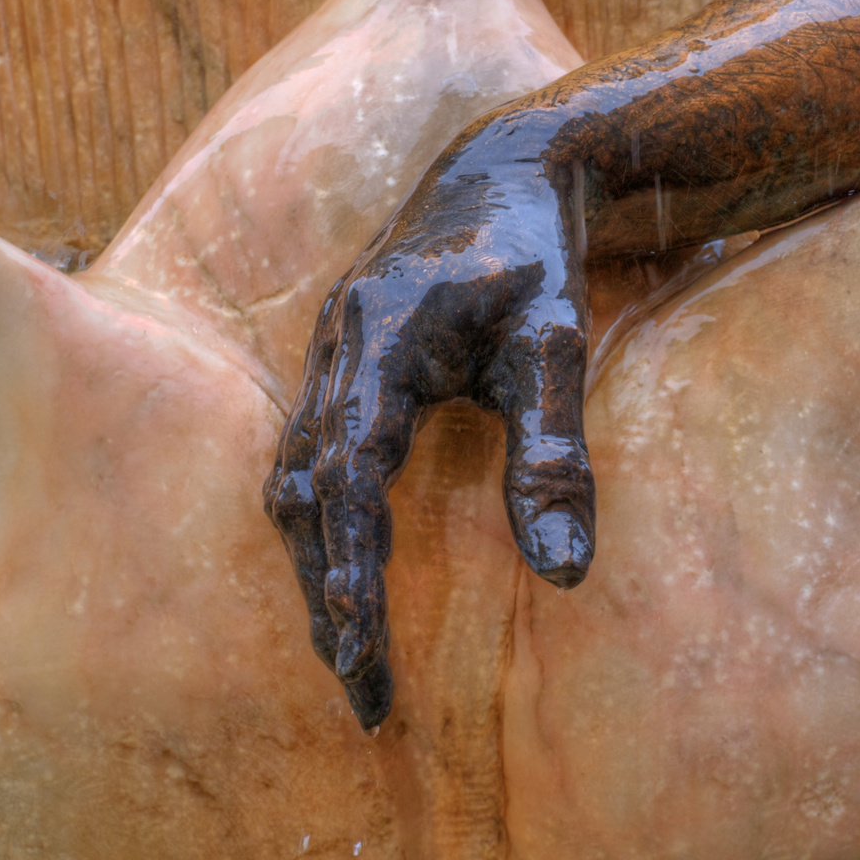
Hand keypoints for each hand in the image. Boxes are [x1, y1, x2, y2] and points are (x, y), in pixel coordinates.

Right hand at [262, 110, 594, 730]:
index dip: (352, 569)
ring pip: (296, 480)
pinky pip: (309, 456)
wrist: (503, 169)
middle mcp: (333, 349)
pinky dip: (323, 523)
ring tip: (351, 649)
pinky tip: (348, 566)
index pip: (351, 474)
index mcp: (379, 336)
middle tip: (364, 689)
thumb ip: (555, 455)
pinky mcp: (339, 364)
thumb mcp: (559, 347)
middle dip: (326, 595)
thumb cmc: (539, 256)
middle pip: (305, 494)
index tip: (363, 654)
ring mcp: (327, 354)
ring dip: (316, 566)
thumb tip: (564, 578)